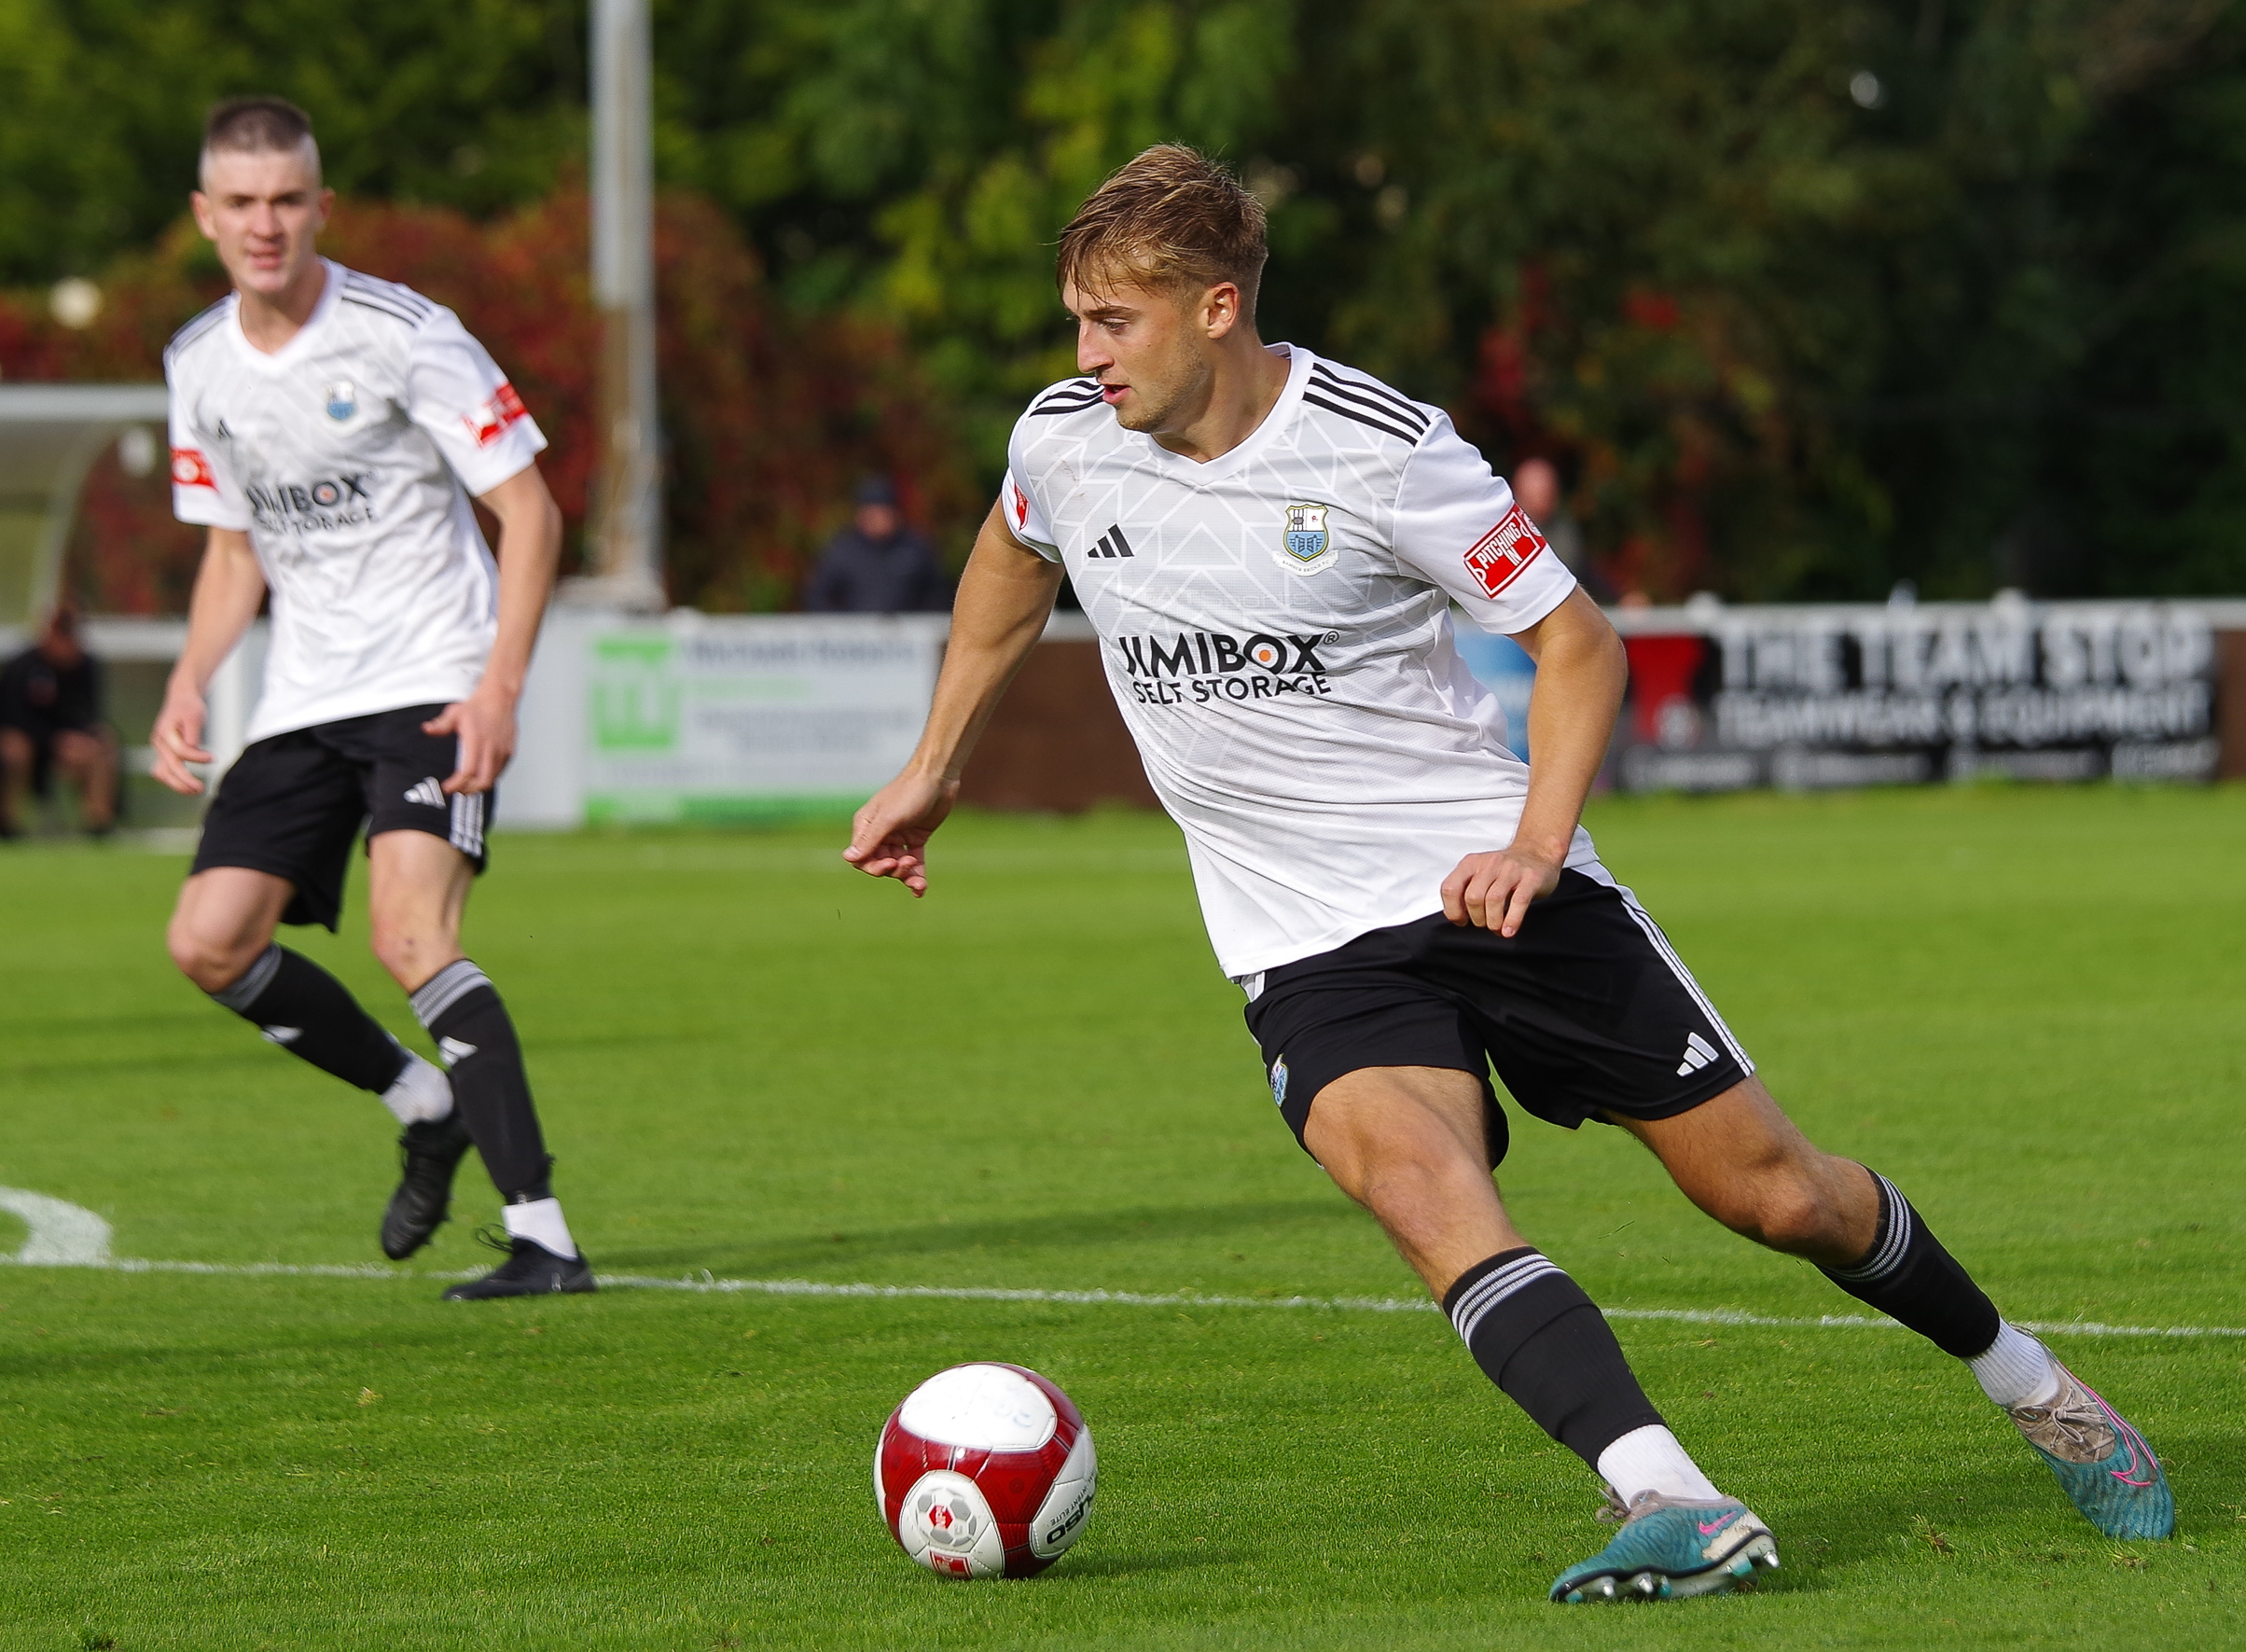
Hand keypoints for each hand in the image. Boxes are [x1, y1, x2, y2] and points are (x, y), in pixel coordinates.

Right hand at [150, 683, 212, 794]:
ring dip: (177, 785)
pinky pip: (163, 771)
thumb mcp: (195, 715)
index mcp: (165, 732)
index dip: (197, 757)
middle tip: (202, 789)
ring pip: (162, 773)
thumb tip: (193, 747)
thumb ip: (193, 732)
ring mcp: (159, 749)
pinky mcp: (164, 752)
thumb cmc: (190, 706)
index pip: (180, 751)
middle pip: (168, 768)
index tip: (213, 758)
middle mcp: (159, 742)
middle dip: (185, 781)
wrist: (180, 698)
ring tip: (196, 791)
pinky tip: (188, 786)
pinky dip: (173, 780)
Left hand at [425, 689, 516, 793]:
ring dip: (478, 786)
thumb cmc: (477, 707)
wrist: (500, 698)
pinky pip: (499, 772)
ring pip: (492, 779)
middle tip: (457, 790)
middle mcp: (492, 749)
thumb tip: (426, 729)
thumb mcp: (455, 713)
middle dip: (469, 790)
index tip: (447, 788)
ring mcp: (503, 752)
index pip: (468, 771)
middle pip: (483, 781)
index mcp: (477, 741)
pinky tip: (478, 775)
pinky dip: (488, 778)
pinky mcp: (509, 752)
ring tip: (466, 786)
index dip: (457, 783)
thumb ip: (441, 724)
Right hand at [843, 770, 957, 897]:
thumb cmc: (909, 793)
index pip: (861, 858)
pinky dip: (917, 874)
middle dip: (894, 870)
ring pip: (898, 865)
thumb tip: (847, 858)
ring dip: (907, 876)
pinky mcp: (916, 837)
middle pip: (880, 864)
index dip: (874, 867)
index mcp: (866, 826)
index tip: (891, 864)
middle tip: (908, 864)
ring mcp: (899, 836)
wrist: (937, 776)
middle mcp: (880, 833)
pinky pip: (914, 862)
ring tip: (919, 884)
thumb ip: (869, 840)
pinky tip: (921, 889)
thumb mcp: (888, 819)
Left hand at [1440, 842, 1563, 936]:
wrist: (1537, 852)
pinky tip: (1508, 930)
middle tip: (1484, 924)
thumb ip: (1465, 890)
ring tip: (1497, 928)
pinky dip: (1512, 920)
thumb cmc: (1504, 870)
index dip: (1453, 910)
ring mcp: (1511, 869)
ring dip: (1493, 922)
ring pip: (1493, 900)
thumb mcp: (1480, 873)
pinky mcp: (1531, 878)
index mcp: (1471, 863)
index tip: (1462, 920)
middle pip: (1472, 897)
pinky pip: (1519, 901)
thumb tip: (1457, 917)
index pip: (1450, 888)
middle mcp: (1489, 863)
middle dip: (1476, 918)